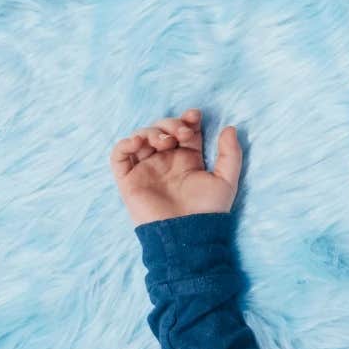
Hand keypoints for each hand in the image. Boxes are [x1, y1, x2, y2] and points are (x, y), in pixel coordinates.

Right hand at [110, 108, 241, 225]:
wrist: (186, 233)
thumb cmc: (208, 210)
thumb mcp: (226, 180)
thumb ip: (230, 153)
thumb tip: (230, 128)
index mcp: (188, 160)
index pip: (184, 131)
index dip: (187, 119)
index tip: (194, 116)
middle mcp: (166, 162)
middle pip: (162, 130)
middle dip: (171, 124)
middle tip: (181, 134)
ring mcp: (146, 169)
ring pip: (141, 138)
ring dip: (151, 132)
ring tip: (165, 142)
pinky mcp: (129, 180)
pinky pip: (119, 156)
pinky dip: (124, 144)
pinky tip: (138, 143)